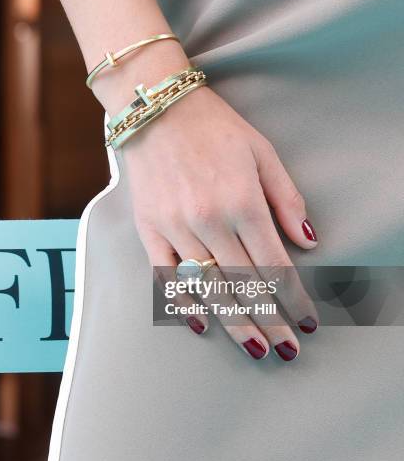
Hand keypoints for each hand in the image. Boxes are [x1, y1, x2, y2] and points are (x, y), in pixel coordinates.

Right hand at [123, 84, 318, 361]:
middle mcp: (210, 220)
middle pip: (246, 284)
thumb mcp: (263, 153)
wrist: (157, 110)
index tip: (308, 321)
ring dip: (236, 322)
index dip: (295, 298)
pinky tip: (201, 325)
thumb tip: (309, 241)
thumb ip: (287, 199)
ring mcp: (176, 227)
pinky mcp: (149, 229)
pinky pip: (167, 276)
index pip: (275, 264)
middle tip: (288, 349)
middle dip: (271, 321)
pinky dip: (184, 304)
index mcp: (243, 201)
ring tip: (257, 349)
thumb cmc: (215, 129)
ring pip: (210, 288)